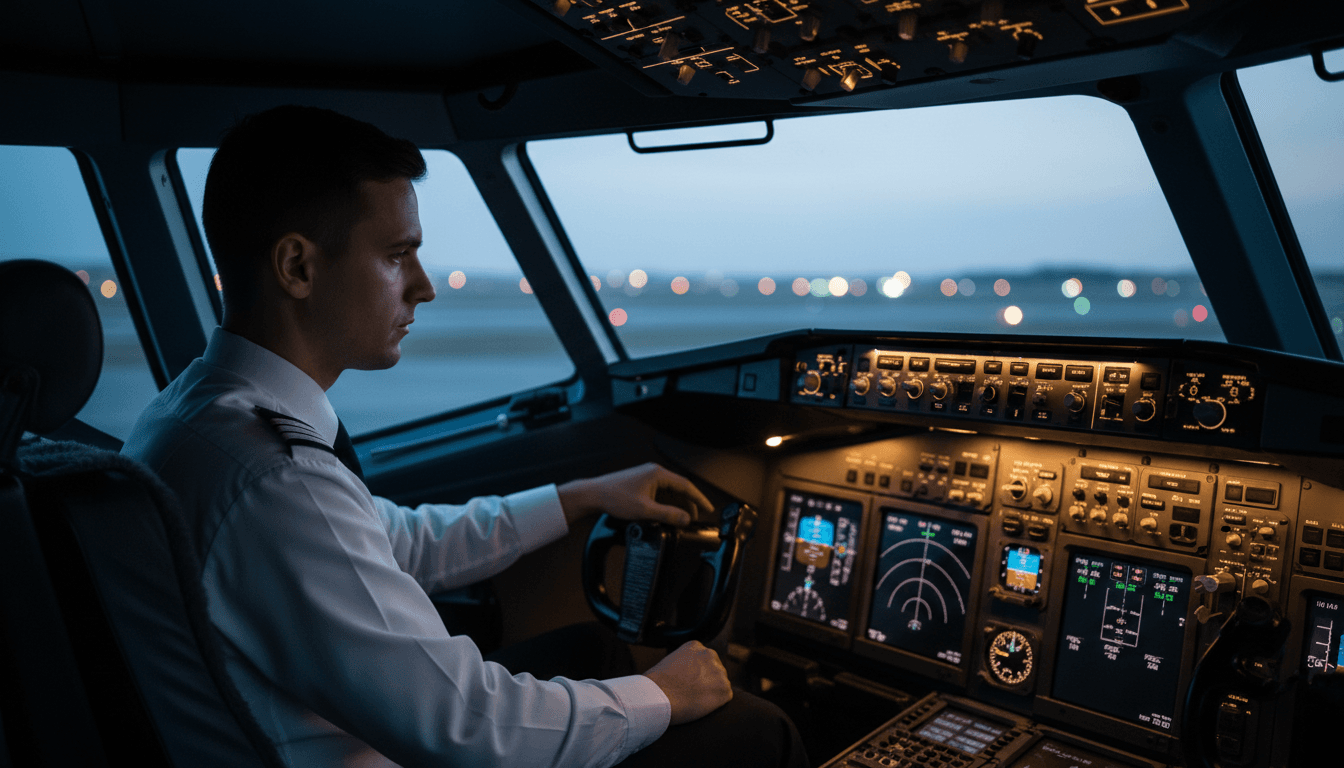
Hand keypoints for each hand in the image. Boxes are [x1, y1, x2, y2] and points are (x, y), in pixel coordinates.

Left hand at [557, 462, 712, 526]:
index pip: (686, 485)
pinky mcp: (640, 483)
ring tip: (681, 519)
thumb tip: (685, 518)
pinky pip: (659, 493)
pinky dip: (665, 503)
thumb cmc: (614, 497)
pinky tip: (665, 514)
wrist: (593, 494)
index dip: (699, 499)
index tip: (708, 508)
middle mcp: (653, 472)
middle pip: (679, 488)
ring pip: (669, 491)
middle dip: (689, 503)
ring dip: (676, 504)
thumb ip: (668, 515)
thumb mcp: (645, 510)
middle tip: (696, 517)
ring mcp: (646, 477)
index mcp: (658, 474)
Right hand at [642, 641, 732, 724]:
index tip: (687, 682)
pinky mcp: (724, 689)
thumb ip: (684, 662)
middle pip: (714, 670)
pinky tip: (700, 705)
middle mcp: (710, 654)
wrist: (657, 695)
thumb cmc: (656, 682)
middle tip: (691, 692)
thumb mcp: (669, 661)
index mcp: (696, 646)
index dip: (696, 674)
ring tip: (694, 699)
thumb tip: (689, 673)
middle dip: (706, 681)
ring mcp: (719, 672)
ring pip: (720, 684)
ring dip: (711, 692)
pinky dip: (715, 704)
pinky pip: (724, 698)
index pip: (703, 660)